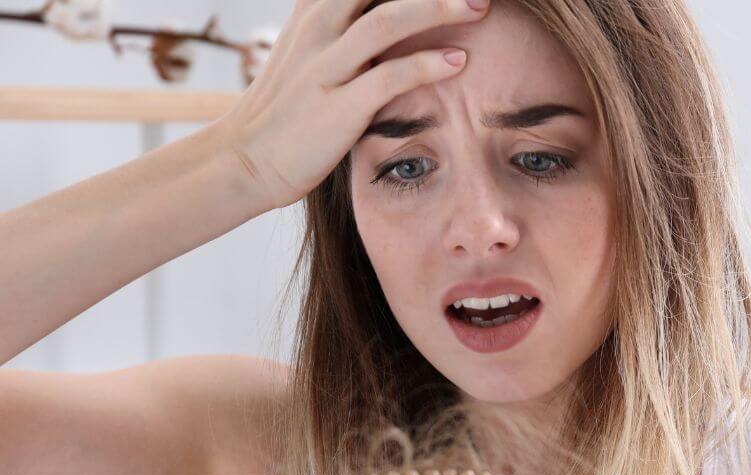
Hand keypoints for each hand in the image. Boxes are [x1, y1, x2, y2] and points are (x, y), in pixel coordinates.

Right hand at [212, 0, 488, 209]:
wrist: (246, 159)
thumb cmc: (288, 108)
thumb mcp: (309, 51)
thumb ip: (344, 26)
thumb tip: (389, 16)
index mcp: (314, 11)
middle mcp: (318, 29)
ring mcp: (326, 67)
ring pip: (387, 21)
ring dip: (438, 9)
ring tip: (479, 7)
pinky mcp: (338, 107)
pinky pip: (388, 77)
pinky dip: (426, 65)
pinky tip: (458, 61)